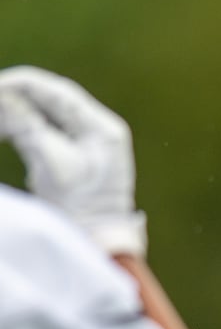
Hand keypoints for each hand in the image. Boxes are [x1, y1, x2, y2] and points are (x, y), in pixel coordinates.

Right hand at [0, 65, 146, 255]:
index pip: (59, 92)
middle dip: (16, 97)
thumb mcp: (52, 163)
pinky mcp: (75, 159)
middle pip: (51, 101)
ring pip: (45, 116)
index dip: (21, 84)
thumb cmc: (80, 206)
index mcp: (103, 129)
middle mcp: (99, 131)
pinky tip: (2, 130)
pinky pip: (45, 133)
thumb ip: (27, 125)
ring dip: (16, 112)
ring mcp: (88, 145)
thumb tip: (2, 94)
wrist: (98, 244)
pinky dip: (21, 129)